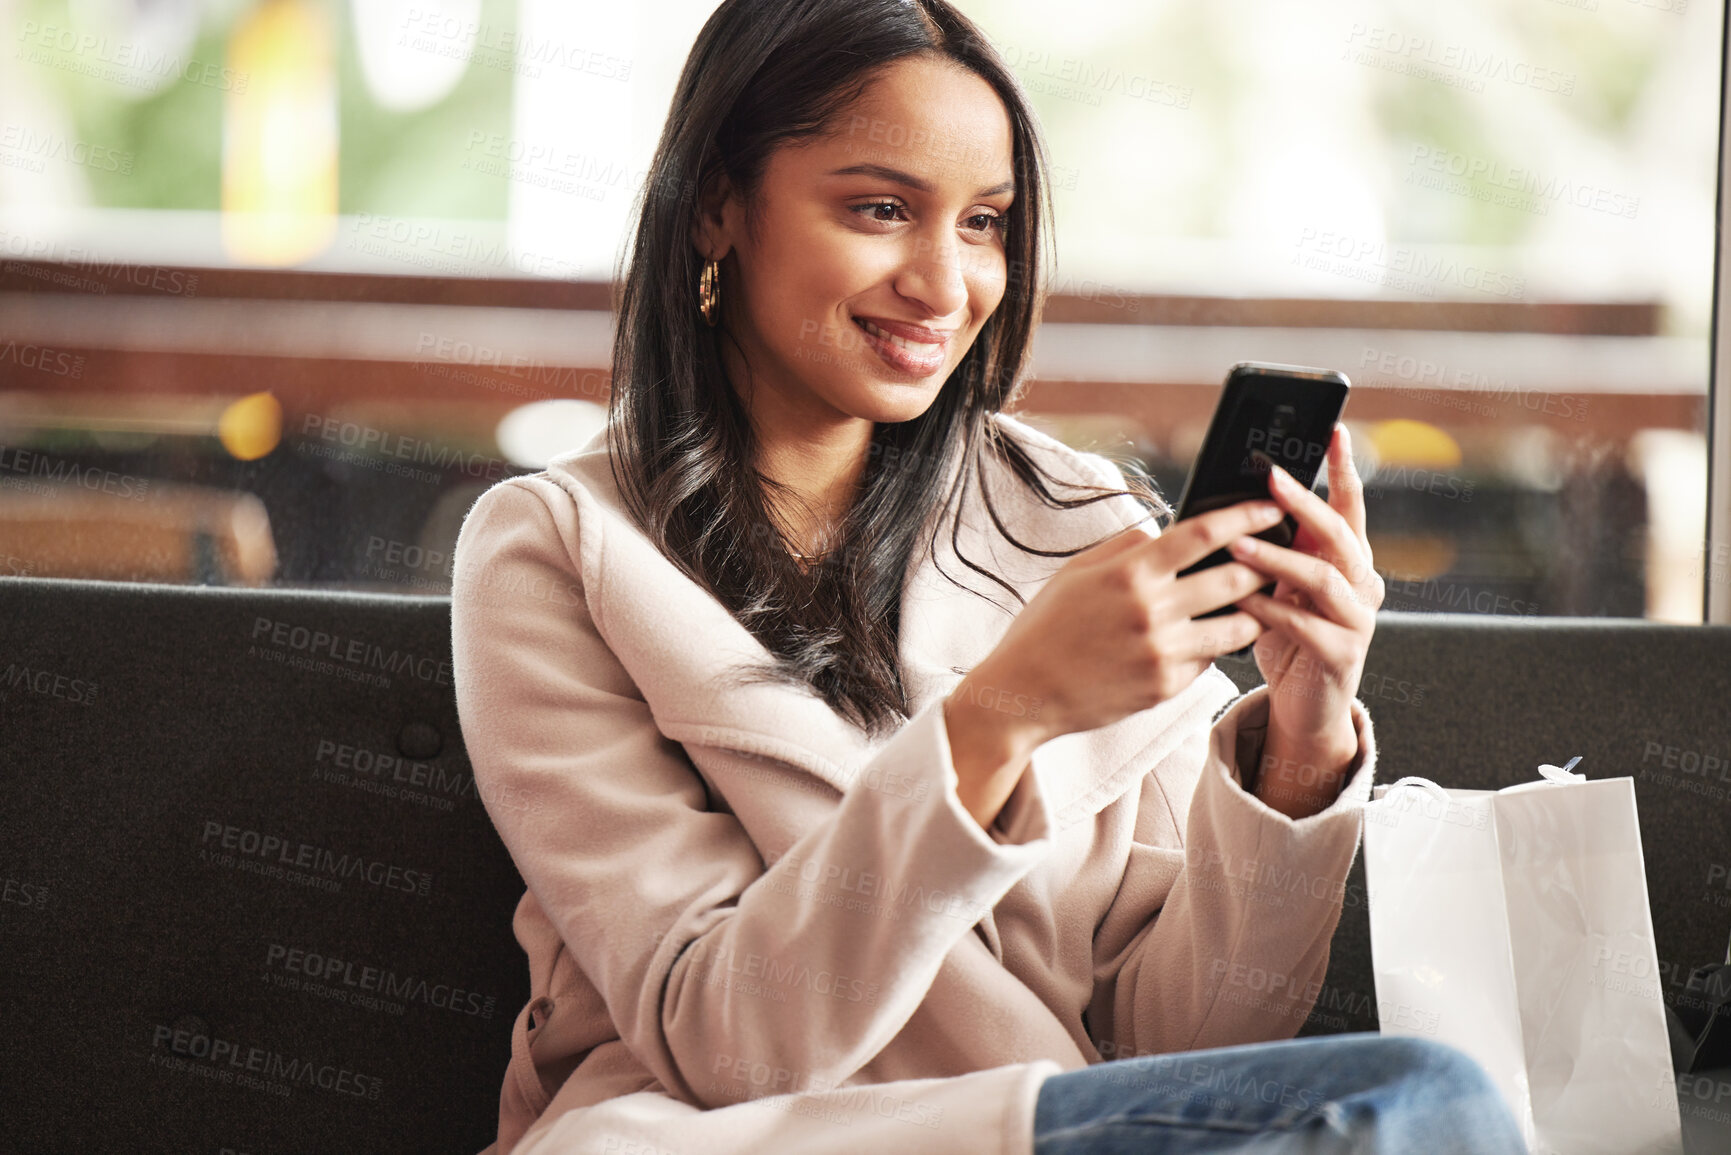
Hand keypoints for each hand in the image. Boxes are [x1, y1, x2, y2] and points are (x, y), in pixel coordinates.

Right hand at [945, 499, 1286, 825]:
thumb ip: (1125, 546)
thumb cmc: (1044, 628)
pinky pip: (1208, 660)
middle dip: (1264, 565)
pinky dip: (1212, 646)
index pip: (1204, 534)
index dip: (1244, 516)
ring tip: (1254, 602)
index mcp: (1130, 573)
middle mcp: (1152, 611)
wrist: (1022, 694)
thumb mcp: (1075, 571)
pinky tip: (1204, 638)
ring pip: (1238, 627)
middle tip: (1276, 558)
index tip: (1270, 508)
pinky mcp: (1166, 687)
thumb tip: (1165, 532)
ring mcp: (1163, 653)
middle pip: (1235, 579)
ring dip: (1253, 611)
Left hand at [1225, 424, 1381, 815]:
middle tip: (1272, 479)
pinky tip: (1241, 602)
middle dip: (1306, 503)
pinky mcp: (1342, 656)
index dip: (1343, 468)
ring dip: (1278, 558)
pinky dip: (1271, 612)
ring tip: (1237, 545)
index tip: (1332, 430)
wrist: (1304, 706)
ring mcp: (1358, 621)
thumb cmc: (1287, 637)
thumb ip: (1277, 548)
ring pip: (1323, 578)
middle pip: (1340, 534)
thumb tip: (1242, 502)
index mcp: (1349, 560)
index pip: (1350, 505)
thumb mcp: (1281, 585)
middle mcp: (1363, 584)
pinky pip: (1305, 627)